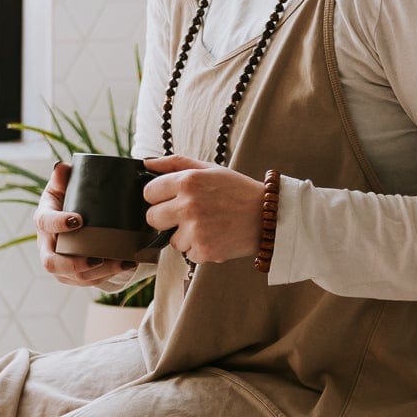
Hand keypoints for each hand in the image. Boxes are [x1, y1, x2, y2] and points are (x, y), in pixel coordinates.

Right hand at [34, 159, 139, 290]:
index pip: (45, 223)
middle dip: (75, 264)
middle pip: (52, 263)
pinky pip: (88, 281)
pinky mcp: (73, 276)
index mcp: (43, 220)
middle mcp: (47, 247)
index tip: (78, 219)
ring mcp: (59, 265)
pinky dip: (108, 275)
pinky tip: (125, 265)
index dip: (59, 223)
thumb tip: (62, 167)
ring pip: (75, 277)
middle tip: (97, 257)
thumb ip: (62, 177)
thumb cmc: (66, 202)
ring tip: (121, 262)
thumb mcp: (62, 187)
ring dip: (99, 272)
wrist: (69, 222)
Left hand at [143, 154, 264, 264]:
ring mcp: (195, 230)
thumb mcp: (210, 169)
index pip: (149, 193)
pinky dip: (199, 248)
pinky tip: (216, 236)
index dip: (159, 196)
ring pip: (171, 239)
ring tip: (208, 225)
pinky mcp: (203, 250)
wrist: (268, 216)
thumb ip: (176, 163)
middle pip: (152, 218)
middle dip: (165, 218)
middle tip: (187, 215)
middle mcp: (188, 205)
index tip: (171, 199)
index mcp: (188, 181)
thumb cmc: (238, 191)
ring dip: (185, 235)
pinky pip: (188, 253)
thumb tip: (147, 164)